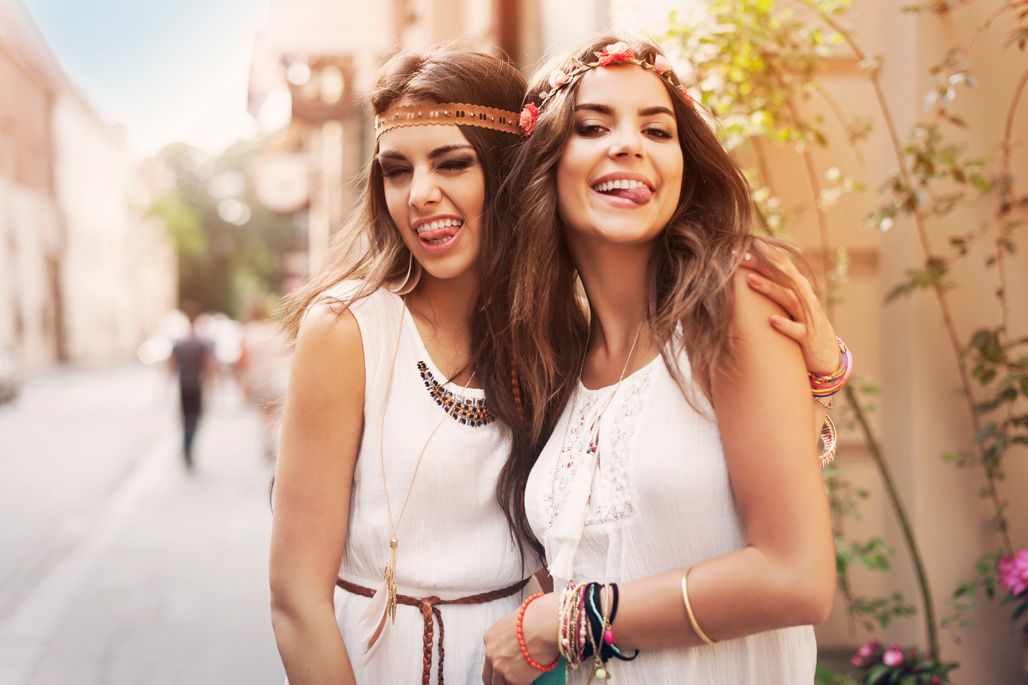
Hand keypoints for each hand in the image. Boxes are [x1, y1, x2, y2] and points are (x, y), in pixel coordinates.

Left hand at [482, 593, 558, 684]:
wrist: (545, 625)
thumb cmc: (537, 617)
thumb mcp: (517, 620)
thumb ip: (514, 633)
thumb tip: (523, 638)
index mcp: (490, 637)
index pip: (489, 657)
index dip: (498, 663)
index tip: (507, 666)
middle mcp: (491, 654)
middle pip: (488, 676)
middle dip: (496, 679)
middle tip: (508, 680)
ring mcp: (500, 668)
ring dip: (507, 684)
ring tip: (519, 681)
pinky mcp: (513, 679)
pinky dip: (523, 684)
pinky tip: (529, 682)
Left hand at [739, 242, 839, 375]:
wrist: (827, 355)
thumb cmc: (803, 326)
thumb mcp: (791, 304)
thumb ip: (777, 287)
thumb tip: (753, 270)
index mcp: (800, 289)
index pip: (782, 266)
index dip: (764, 255)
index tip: (741, 246)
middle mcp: (805, 299)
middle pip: (784, 277)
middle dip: (763, 265)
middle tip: (742, 257)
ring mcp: (808, 317)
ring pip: (789, 300)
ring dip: (770, 289)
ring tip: (751, 280)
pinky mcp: (808, 338)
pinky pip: (797, 330)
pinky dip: (785, 325)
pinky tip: (771, 320)